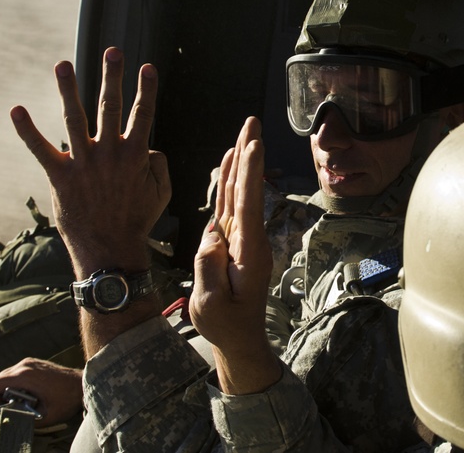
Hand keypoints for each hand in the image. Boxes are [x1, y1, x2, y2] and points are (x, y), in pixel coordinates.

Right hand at [0, 358, 82, 427]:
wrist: (83, 384)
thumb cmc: (66, 400)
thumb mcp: (44, 416)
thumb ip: (23, 419)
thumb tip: (9, 422)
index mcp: (23, 376)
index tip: (2, 407)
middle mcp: (24, 365)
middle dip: (0, 395)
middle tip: (13, 407)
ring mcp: (29, 362)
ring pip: (6, 375)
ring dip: (8, 388)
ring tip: (22, 400)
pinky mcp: (34, 362)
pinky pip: (16, 372)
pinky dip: (16, 383)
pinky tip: (29, 393)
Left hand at [10, 47, 170, 275]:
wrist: (110, 251)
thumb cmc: (137, 221)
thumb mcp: (162, 192)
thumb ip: (160, 164)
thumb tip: (150, 146)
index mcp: (135, 155)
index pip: (143, 114)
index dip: (146, 89)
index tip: (147, 67)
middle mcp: (109, 152)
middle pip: (110, 106)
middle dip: (112, 76)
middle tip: (112, 51)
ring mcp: (83, 163)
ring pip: (74, 117)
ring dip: (68, 88)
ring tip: (62, 64)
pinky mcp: (60, 176)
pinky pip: (41, 149)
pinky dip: (27, 130)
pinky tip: (15, 110)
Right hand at [189, 117, 281, 393]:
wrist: (238, 339)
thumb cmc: (225, 324)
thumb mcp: (212, 303)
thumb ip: (210, 268)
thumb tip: (211, 236)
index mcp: (248, 250)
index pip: (249, 203)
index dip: (249, 172)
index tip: (253, 144)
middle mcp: (248, 238)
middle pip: (248, 188)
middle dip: (249, 153)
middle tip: (252, 122)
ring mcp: (241, 238)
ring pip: (238, 191)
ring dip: (240, 161)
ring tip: (242, 134)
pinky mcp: (231, 240)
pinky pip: (229, 204)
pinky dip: (228, 181)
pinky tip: (228, 164)